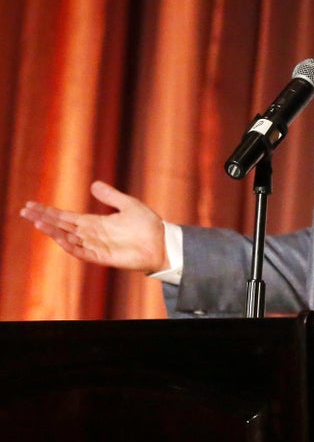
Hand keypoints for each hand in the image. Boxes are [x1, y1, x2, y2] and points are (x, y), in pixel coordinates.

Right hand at [20, 181, 168, 273]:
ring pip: (68, 239)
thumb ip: (111, 196)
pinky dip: (71, 246)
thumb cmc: (147, 225)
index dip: (49, 212)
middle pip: (62, 226)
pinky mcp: (103, 257)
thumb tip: (93, 184)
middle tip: (25, 212)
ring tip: (38, 223)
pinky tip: (60, 238)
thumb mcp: (128, 205)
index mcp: (95, 222)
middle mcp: (92, 234)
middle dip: (44, 219)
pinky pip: (83, 252)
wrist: (161, 242)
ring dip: (53, 232)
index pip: (66, 217)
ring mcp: (96, 246)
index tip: (32, 205)